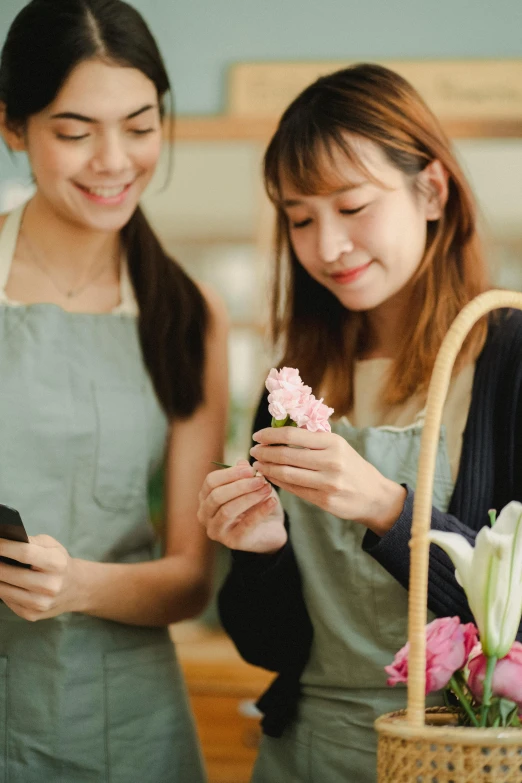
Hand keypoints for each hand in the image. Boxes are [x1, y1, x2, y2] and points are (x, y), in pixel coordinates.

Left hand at [0, 535, 80, 620]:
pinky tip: (1, 582)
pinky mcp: (32, 615)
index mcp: (57, 564)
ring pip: (4, 590)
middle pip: (10, 574)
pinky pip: (7, 601)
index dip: (4, 547)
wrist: (76, 589)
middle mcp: (50, 585)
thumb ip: (31, 542)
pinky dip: (1, 590)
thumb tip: (4, 540)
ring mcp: (40, 603)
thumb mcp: (52, 546)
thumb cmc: (59, 562)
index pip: (25, 553)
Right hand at [198, 459, 286, 552]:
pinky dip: (260, 511)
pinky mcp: (232, 542)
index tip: (251, 469)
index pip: (211, 482)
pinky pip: (245, 525)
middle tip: (260, 479)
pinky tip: (272, 501)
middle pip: (217, 496)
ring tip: (267, 489)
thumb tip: (242, 462)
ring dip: (250, 497)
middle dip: (240, 485)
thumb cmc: (256, 504)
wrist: (270, 530)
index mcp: (205, 498)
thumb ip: (244, 475)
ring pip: (227, 510)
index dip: (230, 473)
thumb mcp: (251, 486)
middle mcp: (205, 515)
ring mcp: (216, 530)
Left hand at [250, 427, 406, 534]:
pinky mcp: (325, 501)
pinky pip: (294, 490)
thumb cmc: (351, 466)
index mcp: (333, 442)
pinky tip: (270, 477)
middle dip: (264, 452)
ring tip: (257, 465)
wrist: (374, 496)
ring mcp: (328, 483)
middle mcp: (331, 462)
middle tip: (252, 451)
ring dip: (267, 468)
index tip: (257, 435)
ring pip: (287, 474)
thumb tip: (279, 429)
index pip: (292, 435)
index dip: (270, 435)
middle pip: (286, 455)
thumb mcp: (338, 446)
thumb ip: (313, 438)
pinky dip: (278, 482)